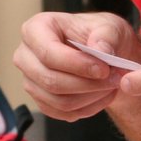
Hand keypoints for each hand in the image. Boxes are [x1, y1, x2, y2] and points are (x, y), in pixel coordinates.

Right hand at [14, 12, 140, 120]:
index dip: (77, 65)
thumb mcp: (109, 26)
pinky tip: (103, 94)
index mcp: (35, 29)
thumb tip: (100, 50)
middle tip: (114, 80)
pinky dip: (88, 108)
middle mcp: (26, 56)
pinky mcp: (42, 100)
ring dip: (91, 97)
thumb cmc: (99, 35)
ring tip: (111, 85)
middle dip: (87, 84)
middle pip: (51, 80)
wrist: (102, 52)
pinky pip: (64, 113)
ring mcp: (31, 81)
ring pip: (59, 101)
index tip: (104, 69)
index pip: (48, 53)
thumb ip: (106, 36)